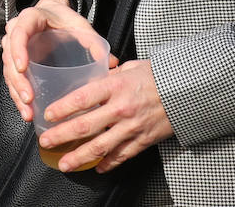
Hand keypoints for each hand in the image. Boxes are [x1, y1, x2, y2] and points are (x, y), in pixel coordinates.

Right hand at [1, 0, 110, 120]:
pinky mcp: (16, 60)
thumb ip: (93, 41)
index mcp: (30, 18)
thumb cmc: (64, 18)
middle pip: (9, 58)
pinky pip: (12, 79)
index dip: (18, 50)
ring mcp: (13, 47)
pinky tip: (27, 111)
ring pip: (8, 71)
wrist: (52, 13)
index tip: (22, 68)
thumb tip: (111, 63)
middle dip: (18, 81)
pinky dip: (18, 96)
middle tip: (29, 98)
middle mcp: (16, 32)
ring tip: (28, 112)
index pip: (18, 34)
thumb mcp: (79, 25)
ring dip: (16, 93)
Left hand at [38, 59, 173, 172]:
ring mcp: (132, 127)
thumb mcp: (129, 68)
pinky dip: (108, 163)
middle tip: (46, 142)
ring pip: (100, 146)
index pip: (81, 99)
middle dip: (62, 136)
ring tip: (64, 164)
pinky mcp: (143, 140)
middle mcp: (121, 109)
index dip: (62, 109)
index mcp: (115, 86)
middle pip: (85, 126)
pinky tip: (96, 167)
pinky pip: (122, 155)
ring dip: (79, 157)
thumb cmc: (157, 76)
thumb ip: (107, 75)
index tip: (47, 116)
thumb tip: (89, 77)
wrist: (187, 91)